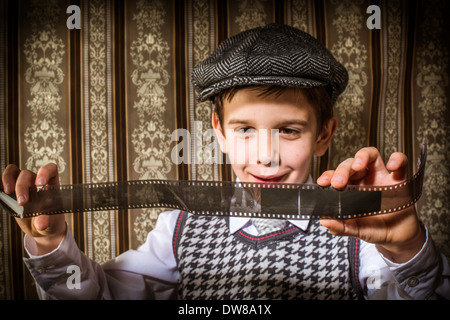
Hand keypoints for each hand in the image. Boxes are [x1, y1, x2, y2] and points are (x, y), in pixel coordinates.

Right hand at [1, 163, 65, 254]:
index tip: (40, 184)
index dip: (45, 171)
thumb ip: (48, 222)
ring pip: (13, 171)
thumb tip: (41, 223)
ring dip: (7, 179)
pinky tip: (0, 192)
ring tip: (8, 192)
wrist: (41, 227)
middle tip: (22, 202)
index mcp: (51, 185)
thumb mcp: (51, 224)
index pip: (51, 169)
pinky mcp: (11, 191)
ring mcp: (22, 184)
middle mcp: (36, 181)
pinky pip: (2, 181)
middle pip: (27, 174)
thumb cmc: (50, 222)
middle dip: (22, 186)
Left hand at [317, 147, 425, 262]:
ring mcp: (381, 177)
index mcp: (348, 189)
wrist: (397, 236)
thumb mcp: (355, 230)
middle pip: (350, 164)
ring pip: (370, 156)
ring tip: (358, 166)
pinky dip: (397, 159)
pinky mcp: (399, 180)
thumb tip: (324, 221)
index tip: (322, 182)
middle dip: (343, 170)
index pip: (335, 175)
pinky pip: (401, 162)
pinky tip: (391, 166)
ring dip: (363, 156)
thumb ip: (340, 227)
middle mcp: (363, 179)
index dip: (328, 175)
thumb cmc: (374, 230)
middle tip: (338, 182)